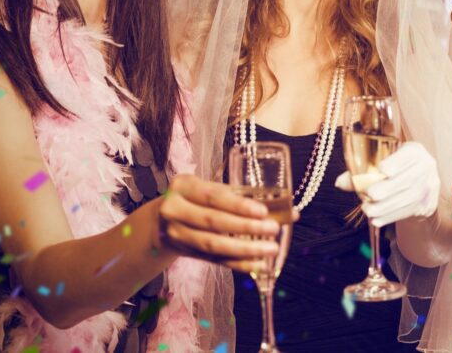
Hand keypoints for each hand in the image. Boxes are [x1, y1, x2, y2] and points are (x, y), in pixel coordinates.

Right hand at [156, 174, 283, 271]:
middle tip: (273, 229)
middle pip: (213, 222)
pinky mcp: (185, 253)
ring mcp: (177, 234)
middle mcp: (174, 210)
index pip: (212, 196)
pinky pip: (214, 260)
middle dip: (246, 228)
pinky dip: (238, 264)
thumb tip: (289, 211)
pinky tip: (258, 264)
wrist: (162, 220)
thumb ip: (243, 196)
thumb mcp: (209, 188)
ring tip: (271, 249)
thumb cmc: (197, 198)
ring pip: (213, 245)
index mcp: (183, 186)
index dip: (238, 205)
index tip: (263, 211)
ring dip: (245, 249)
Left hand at [334, 141, 439, 226]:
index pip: (409, 154)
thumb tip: (340, 182)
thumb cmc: (395, 169)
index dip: (397, 162)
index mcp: (414, 150)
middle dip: (388, 189)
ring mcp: (429, 186)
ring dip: (386, 207)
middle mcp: (426, 166)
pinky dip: (390, 217)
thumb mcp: (384, 162)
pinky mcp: (427, 204)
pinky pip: (408, 211)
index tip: (383, 169)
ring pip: (407, 198)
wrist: (420, 185)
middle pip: (408, 179)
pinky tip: (376, 220)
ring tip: (368, 211)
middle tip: (370, 195)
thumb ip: (362, 170)